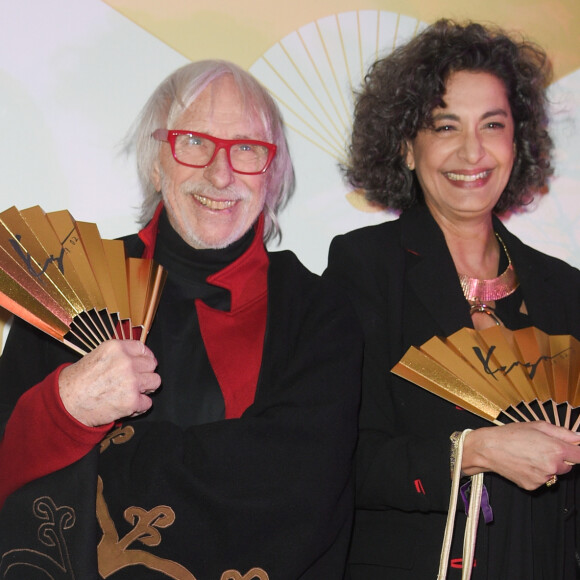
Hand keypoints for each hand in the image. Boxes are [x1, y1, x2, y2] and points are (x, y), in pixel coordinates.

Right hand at [59, 340, 160, 426]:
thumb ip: (118, 355)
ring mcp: (131, 382)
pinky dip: (139, 406)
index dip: (145, 356)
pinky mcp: (132, 401)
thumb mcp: (96, 356)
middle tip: (136, 380)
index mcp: (116, 348)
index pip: (142, 348)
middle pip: (152, 365)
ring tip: (134, 392)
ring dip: (147, 388)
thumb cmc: (77, 380)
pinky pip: (148, 403)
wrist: (66, 403)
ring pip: (155, 382)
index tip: (144, 363)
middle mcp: (126, 362)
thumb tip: (136, 358)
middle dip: (146, 373)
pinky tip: (127, 406)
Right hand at [462, 421, 579, 489]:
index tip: (573, 449)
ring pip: (554, 473)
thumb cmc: (511, 434)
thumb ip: (562, 432)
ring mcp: (543, 478)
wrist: (488, 448)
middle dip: (560, 458)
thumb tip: (578, 437)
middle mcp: (552, 466)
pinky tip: (523, 464)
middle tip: (541, 448)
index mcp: (556, 449)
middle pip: (568, 466)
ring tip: (529, 455)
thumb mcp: (537, 425)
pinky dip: (536, 473)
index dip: (577, 451)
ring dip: (547, 466)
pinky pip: (542, 480)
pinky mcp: (533, 486)